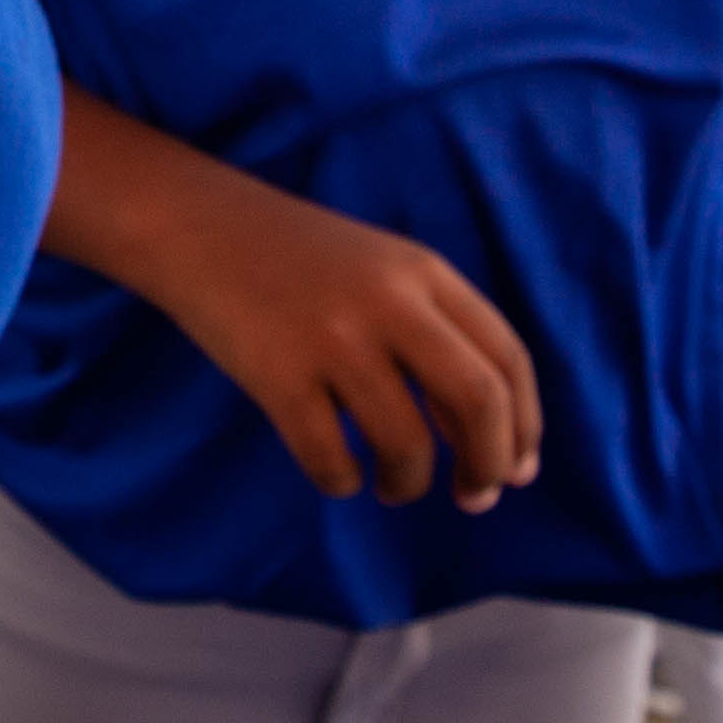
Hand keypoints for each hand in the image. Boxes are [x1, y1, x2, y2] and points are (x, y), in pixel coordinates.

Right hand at [120, 151, 539, 511]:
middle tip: (475, 497)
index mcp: (424, 272)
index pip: (508, 357)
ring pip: (406, 443)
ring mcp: (332, 337)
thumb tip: (490, 438)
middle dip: (488, 464)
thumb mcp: (384, 272)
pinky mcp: (277, 374)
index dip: (524, 426)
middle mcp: (389, 301)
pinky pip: (329, 459)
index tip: (518, 470)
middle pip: (478, 399)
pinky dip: (342, 482)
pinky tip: (338, 473)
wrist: (197, 225)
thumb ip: (438, 333)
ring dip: (409, 483)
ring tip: (392, 486)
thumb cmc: (300, 260)